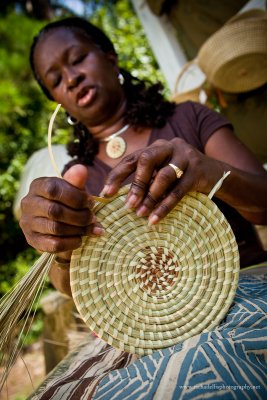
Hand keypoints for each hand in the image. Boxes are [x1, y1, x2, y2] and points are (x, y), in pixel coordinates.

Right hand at [20, 164, 103, 252]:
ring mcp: (27, 223)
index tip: (92, 203)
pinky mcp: (32, 240)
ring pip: (55, 228)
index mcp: (38, 186)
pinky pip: (53, 245)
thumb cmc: (68, 202)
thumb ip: (76, 181)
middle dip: (80, 216)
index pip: (54, 190)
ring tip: (91, 229)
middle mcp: (28, 203)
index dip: (76, 197)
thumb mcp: (73, 190)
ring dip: (78, 230)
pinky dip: (71, 243)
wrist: (58, 224)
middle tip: (93, 218)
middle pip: (55, 211)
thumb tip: (81, 169)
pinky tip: (80, 240)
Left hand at [101, 138, 224, 223]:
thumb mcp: (163, 173)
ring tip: (141, 214)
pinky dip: (165, 205)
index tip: (105, 193)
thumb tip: (123, 200)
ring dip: (151, 197)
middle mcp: (170, 147)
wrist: (217, 174)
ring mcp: (186, 157)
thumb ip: (147, 179)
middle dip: (135, 184)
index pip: (132, 158)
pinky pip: (179, 191)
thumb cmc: (182, 176)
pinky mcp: (198, 171)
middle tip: (128, 205)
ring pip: (163, 176)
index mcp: (157, 146)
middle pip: (146, 159)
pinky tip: (155, 219)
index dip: (116, 175)